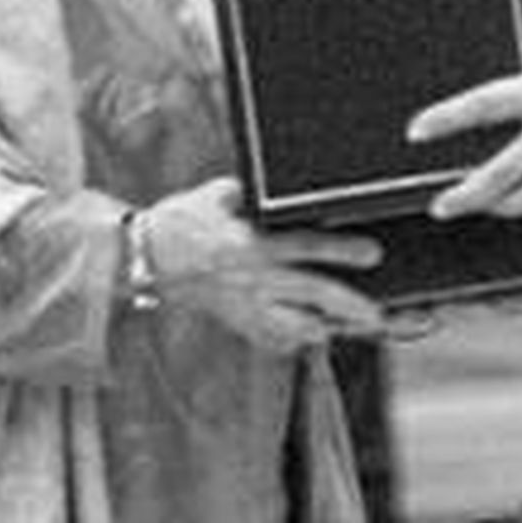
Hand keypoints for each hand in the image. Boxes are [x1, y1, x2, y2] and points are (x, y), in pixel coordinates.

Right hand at [143, 178, 384, 350]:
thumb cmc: (183, 220)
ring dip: (331, 328)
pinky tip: (319, 333)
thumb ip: (256, 194)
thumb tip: (288, 184)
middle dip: (350, 306)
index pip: (306, 247)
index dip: (342, 250)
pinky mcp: (238, 323)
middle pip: (312, 295)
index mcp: (251, 243)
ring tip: (362, 327)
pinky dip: (301, 337)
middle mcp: (253, 279)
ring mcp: (246, 307)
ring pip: (298, 327)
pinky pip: (276, 338)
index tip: (374, 254)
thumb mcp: (221, 194)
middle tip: (380, 313)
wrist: (142, 258)